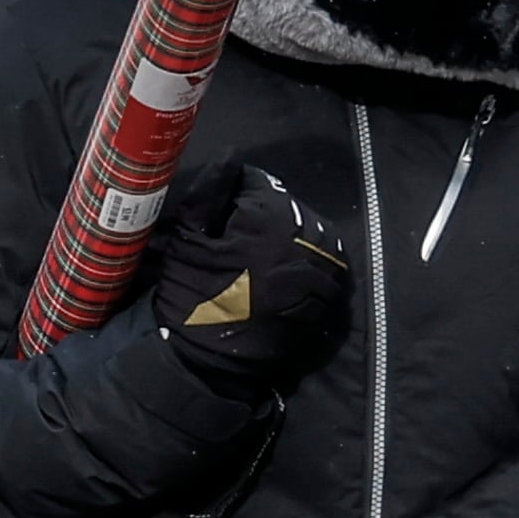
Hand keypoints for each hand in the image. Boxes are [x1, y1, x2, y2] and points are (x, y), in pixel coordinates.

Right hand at [146, 160, 353, 390]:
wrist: (209, 359)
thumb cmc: (191, 294)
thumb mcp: (188, 237)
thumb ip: (210, 191)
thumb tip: (228, 158)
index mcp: (269, 214)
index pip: (260, 183)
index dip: (240, 192)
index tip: (226, 209)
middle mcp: (306, 234)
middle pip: (291, 207)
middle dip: (271, 214)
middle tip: (245, 234)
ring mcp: (322, 267)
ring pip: (314, 234)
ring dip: (295, 238)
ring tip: (268, 256)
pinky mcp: (329, 296)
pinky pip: (327, 267)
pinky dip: (311, 266)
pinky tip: (288, 276)